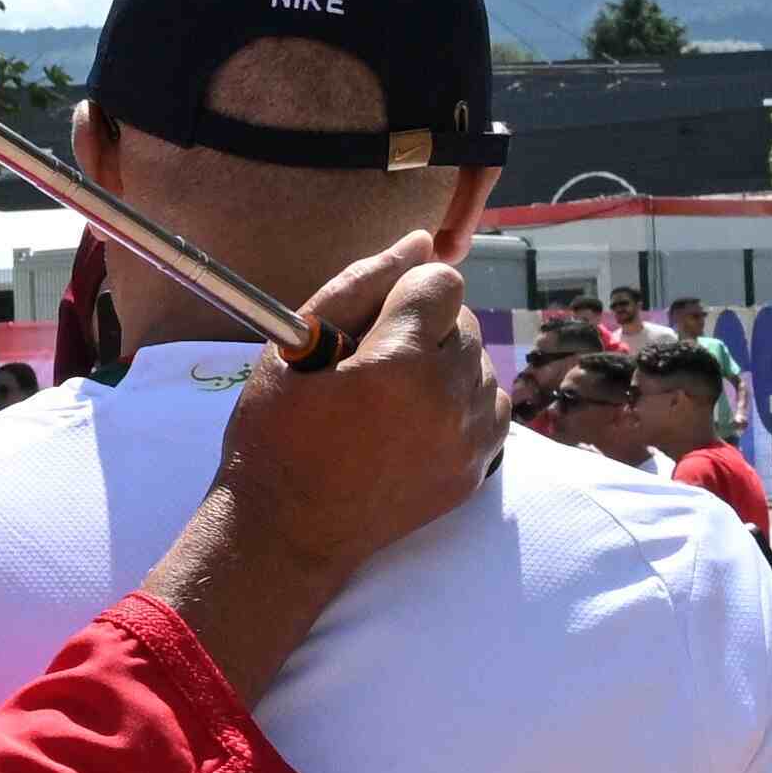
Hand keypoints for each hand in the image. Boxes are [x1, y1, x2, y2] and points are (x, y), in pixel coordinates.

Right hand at [212, 236, 502, 575]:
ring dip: (445, 367)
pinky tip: (417, 423)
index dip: (403, 294)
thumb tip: (422, 241)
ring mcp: (469, 439)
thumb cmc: (278, 433)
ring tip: (394, 399)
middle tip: (374, 366)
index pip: (442, 282)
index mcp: (399, 362)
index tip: (372, 326)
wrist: (289, 531)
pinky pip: (493, 408)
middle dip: (424, 329)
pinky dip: (462, 405)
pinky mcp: (478, 469)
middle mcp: (448, 398)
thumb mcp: (298, 345)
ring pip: (482, 363)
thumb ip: (363, 283)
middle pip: (465, 320)